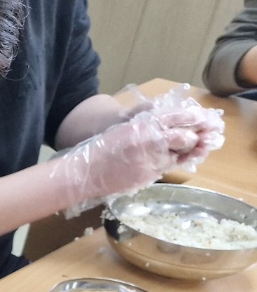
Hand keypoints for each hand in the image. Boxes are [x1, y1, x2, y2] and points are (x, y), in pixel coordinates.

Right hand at [56, 98, 224, 207]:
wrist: (85, 171)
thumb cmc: (102, 149)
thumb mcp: (126, 129)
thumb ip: (149, 127)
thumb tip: (171, 128)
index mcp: (146, 123)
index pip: (180, 116)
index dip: (196, 118)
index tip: (206, 121)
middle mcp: (152, 139)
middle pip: (186, 137)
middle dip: (193, 140)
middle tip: (197, 141)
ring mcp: (152, 159)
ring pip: (178, 156)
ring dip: (181, 155)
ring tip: (180, 154)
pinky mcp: (149, 175)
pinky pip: (164, 169)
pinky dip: (163, 166)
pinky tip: (154, 165)